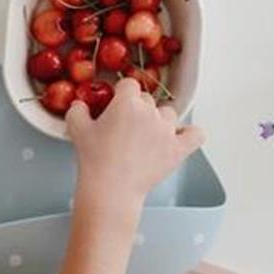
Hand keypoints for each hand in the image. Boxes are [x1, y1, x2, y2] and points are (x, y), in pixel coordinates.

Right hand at [65, 78, 203, 205]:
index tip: (117, 106)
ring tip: (148, 136)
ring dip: (160, 121)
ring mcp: (167, 131)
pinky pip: (196, 134)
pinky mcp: (178, 150)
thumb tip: (81, 104)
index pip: (129, 85)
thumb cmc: (94, 159)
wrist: (111, 188)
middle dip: (138, 110)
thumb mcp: (77, 129)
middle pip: (148, 100)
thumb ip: (78, 110)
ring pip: (169, 114)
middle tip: (127, 129)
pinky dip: (191, 134)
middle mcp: (150, 112)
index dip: (122, 95)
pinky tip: (182, 137)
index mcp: (127, 102)